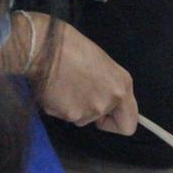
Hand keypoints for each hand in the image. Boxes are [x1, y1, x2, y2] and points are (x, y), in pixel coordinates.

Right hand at [4, 13, 138, 134]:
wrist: (44, 47)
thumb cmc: (72, 46)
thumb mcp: (102, 64)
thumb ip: (108, 86)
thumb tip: (104, 102)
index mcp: (122, 87)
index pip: (129, 125)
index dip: (116, 122)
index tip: (105, 116)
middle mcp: (108, 102)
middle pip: (100, 120)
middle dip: (91, 112)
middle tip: (79, 91)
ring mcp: (88, 111)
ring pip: (82, 118)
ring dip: (74, 106)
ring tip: (65, 84)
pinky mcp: (68, 115)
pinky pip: (64, 116)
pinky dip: (59, 106)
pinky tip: (55, 88)